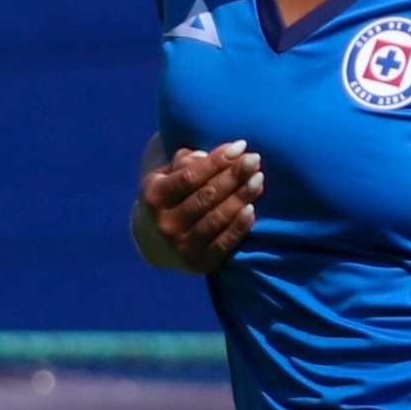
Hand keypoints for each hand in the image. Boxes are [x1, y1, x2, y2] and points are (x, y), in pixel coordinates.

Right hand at [139, 142, 264, 270]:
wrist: (152, 245)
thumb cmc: (167, 200)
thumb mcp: (164, 177)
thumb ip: (184, 163)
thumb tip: (206, 155)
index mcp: (154, 196)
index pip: (190, 176)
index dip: (216, 161)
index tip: (240, 146)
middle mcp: (165, 223)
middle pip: (206, 196)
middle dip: (233, 176)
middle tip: (255, 160)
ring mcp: (181, 246)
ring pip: (216, 218)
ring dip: (240, 197)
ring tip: (258, 179)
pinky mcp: (198, 263)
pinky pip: (223, 243)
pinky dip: (238, 227)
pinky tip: (252, 209)